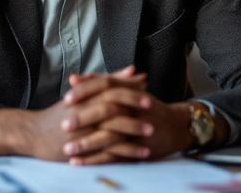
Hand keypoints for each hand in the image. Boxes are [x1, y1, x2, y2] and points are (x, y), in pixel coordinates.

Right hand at [0, 69, 140, 161]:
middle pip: (111, 105)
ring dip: (133, 129)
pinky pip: (108, 150)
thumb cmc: (59, 113)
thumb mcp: (80, 94)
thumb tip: (133, 70)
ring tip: (151, 131)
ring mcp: (82, 130)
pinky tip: (141, 153)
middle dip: (133, 105)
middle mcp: (83, 111)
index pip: (108, 87)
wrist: (32, 133)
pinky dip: (126, 152)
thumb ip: (107, 81)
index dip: (127, 86)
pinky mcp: (82, 148)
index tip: (146, 85)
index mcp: (84, 96)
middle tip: (152, 107)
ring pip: (111, 127)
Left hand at [57, 67, 177, 164]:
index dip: (86, 91)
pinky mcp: (139, 148)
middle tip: (64, 125)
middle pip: (107, 110)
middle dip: (84, 118)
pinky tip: (79, 162)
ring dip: (88, 143)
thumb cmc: (146, 107)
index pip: (106, 86)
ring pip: (111, 136)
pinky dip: (96, 160)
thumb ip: (99, 84)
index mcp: (129, 92)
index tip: (66, 99)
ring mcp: (138, 130)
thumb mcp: (127, 91)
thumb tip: (72, 78)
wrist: (177, 126)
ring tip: (68, 149)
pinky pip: (116, 155)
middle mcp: (134, 109)